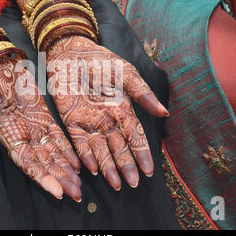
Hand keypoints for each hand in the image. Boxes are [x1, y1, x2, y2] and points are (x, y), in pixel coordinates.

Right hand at [0, 57, 81, 200]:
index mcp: (9, 137)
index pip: (28, 163)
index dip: (43, 178)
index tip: (57, 191)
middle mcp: (24, 137)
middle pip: (44, 163)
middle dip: (59, 179)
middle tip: (76, 194)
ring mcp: (35, 128)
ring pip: (53, 154)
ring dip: (66, 169)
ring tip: (80, 184)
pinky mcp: (44, 118)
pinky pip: (57, 137)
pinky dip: (67, 150)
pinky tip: (77, 163)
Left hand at [46, 37, 169, 190]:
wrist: (71, 51)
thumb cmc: (100, 60)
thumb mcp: (125, 73)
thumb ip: (141, 93)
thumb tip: (164, 112)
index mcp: (123, 109)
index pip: (135, 136)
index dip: (142, 154)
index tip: (149, 170)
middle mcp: (107, 120)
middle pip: (119, 147)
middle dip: (126, 166)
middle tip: (133, 183)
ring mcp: (89, 121)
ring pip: (100, 149)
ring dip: (107, 166)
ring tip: (115, 184)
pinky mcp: (71, 120)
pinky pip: (79, 141)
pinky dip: (85, 155)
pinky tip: (92, 168)